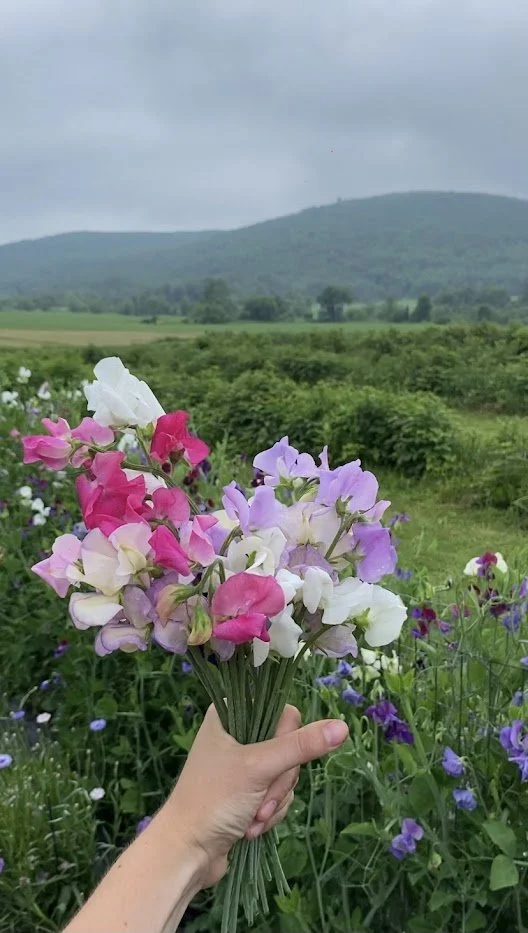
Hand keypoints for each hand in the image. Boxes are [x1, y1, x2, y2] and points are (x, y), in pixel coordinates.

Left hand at [165, 704, 348, 886]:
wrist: (187, 852)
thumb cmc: (214, 800)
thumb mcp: (260, 768)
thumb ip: (302, 746)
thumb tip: (342, 727)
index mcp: (230, 713)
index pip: (284, 714)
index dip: (286, 742)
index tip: (272, 763)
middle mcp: (236, 734)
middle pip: (288, 748)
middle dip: (279, 782)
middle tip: (260, 800)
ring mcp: (243, 765)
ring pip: (285, 775)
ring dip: (274, 802)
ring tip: (252, 819)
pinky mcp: (247, 792)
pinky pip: (277, 795)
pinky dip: (270, 813)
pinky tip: (251, 827)